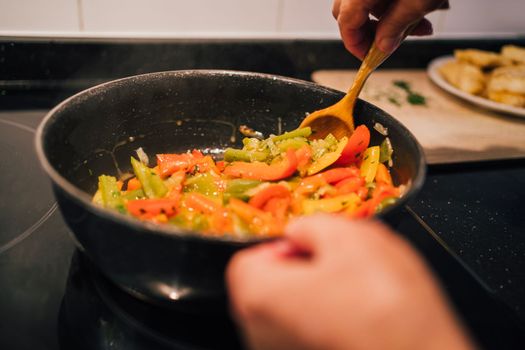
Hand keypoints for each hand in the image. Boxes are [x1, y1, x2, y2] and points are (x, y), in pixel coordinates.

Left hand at [227, 215, 473, 349]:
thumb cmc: (386, 306)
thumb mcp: (351, 238)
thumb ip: (311, 225)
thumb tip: (299, 231)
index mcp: (259, 297)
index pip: (246, 260)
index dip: (280, 246)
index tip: (311, 247)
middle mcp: (260, 335)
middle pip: (265, 288)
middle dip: (298, 271)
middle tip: (339, 267)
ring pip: (288, 315)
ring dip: (315, 298)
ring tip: (357, 295)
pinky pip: (305, 336)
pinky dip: (326, 324)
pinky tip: (361, 320)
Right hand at [332, 0, 448, 58]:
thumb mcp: (418, 1)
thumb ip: (396, 26)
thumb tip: (382, 46)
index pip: (346, 23)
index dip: (357, 45)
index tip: (370, 57)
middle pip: (350, 10)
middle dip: (372, 30)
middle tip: (391, 42)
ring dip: (391, 16)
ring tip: (422, 23)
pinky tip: (423, 3)